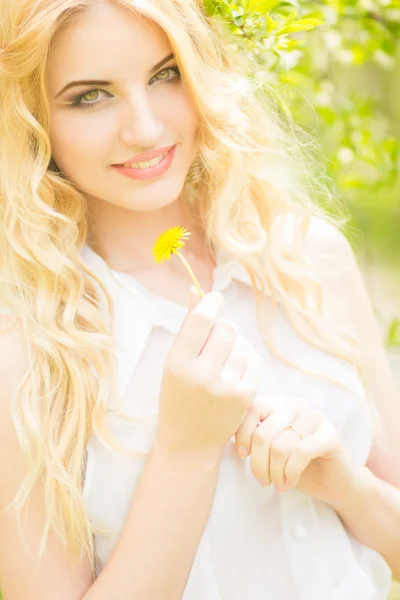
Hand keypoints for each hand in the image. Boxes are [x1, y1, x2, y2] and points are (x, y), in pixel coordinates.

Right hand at [156, 287, 261, 459]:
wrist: (189, 443)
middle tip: (213, 341)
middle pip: (226, 327)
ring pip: (241, 343)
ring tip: (220, 362)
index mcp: (178, 364)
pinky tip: (232, 374)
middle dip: (221, 328)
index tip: (214, 299)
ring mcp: (227, 387)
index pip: (200, 320)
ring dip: (233, 346)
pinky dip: (244, 361)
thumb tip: (196, 290)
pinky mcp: (246, 396)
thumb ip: (187, 327)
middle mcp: (203, 375)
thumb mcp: (172, 363)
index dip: (210, 302)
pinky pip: (252, 360)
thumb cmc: (177, 397)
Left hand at [234, 395, 346, 500]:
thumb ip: (253, 438)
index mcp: (278, 404)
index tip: (242, 455)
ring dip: (275, 473)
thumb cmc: (294, 466)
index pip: (251, 409)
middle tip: (262, 481)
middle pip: (264, 433)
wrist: (332, 483)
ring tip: (277, 484)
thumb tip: (229, 438)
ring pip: (281, 446)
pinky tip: (290, 482)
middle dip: (258, 464)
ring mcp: (315, 418)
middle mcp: (296, 406)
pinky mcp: (330, 436)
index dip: (242, 434)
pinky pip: (301, 453)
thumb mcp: (268, 450)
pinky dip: (291, 472)